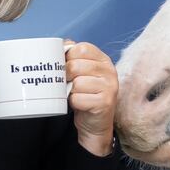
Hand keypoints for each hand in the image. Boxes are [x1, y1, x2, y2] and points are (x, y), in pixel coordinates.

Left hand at [64, 40, 117, 156]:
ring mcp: (110, 87)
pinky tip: (80, 105)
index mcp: (103, 60)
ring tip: (75, 95)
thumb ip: (73, 57)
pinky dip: (74, 103)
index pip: (81, 48)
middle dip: (66, 76)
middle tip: (68, 84)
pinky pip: (78, 99)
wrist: (95, 124)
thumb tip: (60, 45)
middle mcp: (110, 71)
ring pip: (76, 83)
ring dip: (70, 91)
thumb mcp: (81, 73)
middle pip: (75, 66)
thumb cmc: (85, 95)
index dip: (68, 57)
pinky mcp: (105, 103)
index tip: (66, 67)